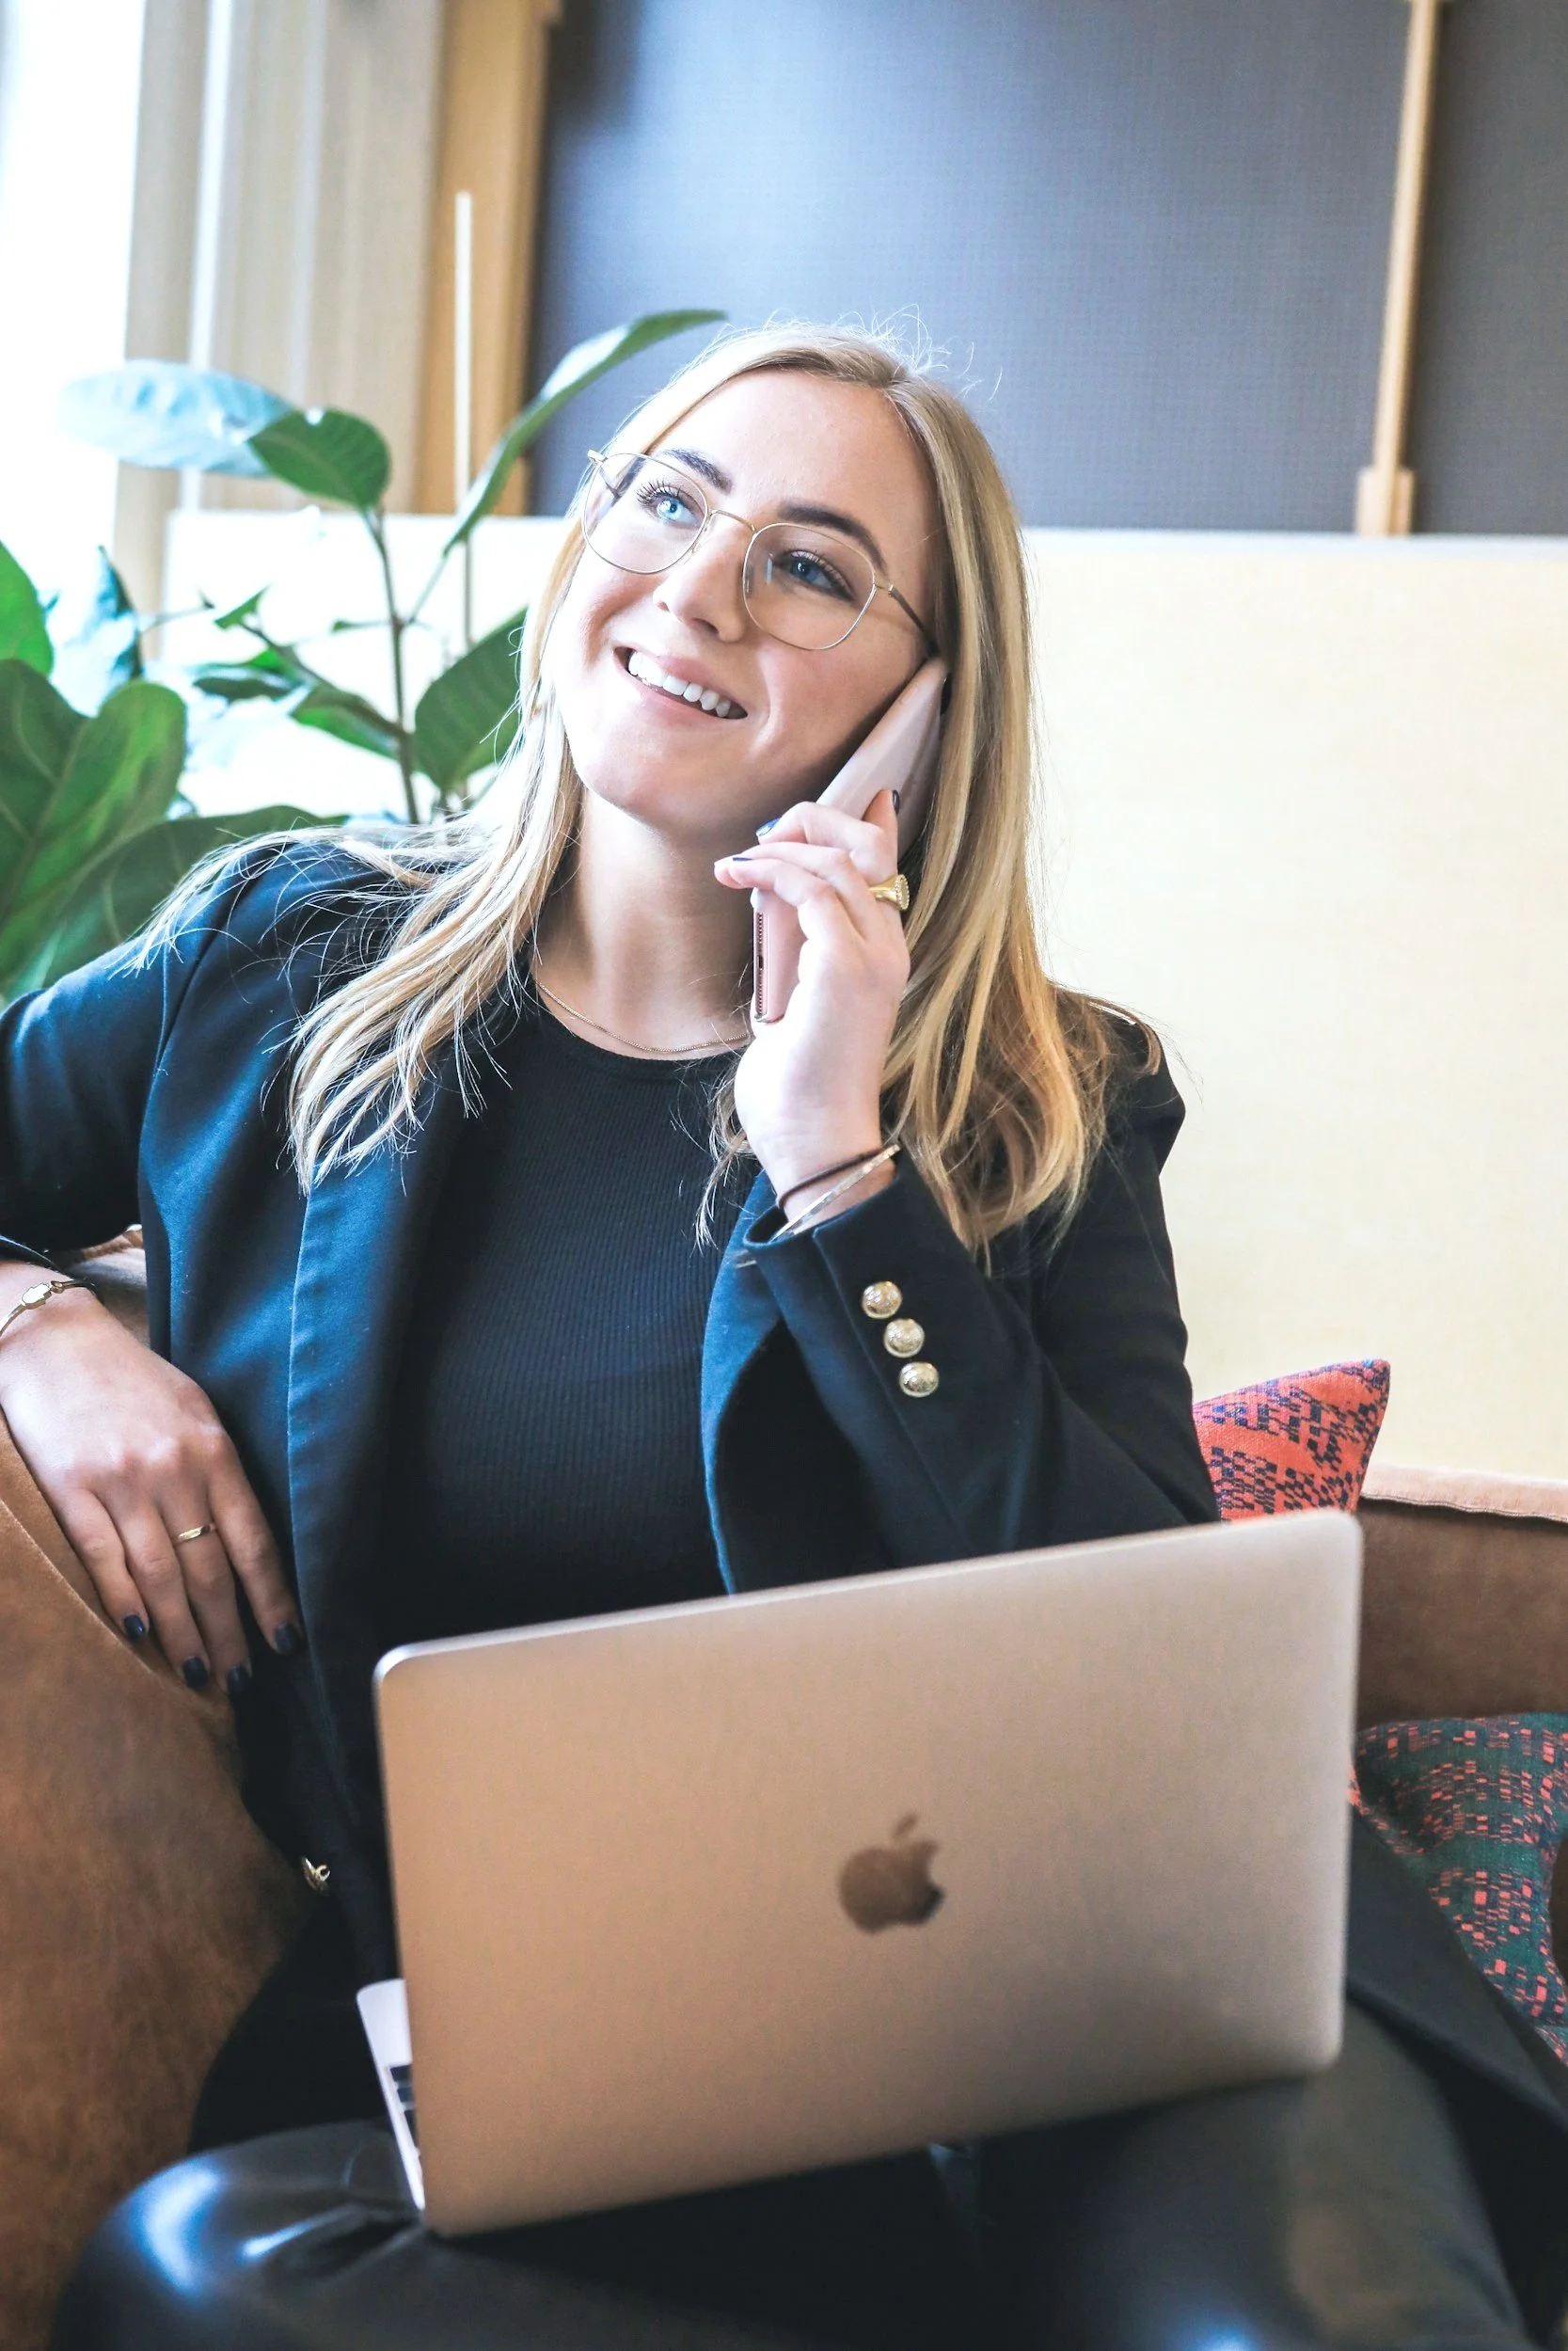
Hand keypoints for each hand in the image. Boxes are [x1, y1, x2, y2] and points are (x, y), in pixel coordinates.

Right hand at [0, 1272, 299, 1692]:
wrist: (53, 1338)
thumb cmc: (128, 1376)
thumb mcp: (192, 1408)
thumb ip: (217, 1466)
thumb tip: (243, 1537)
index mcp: (213, 1449)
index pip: (254, 1540)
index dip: (272, 1598)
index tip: (287, 1642)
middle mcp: (174, 1469)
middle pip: (211, 1569)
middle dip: (230, 1631)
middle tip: (241, 1680)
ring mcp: (121, 1481)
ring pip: (161, 1576)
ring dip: (182, 1631)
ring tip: (197, 1672)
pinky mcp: (70, 1488)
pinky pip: (104, 1558)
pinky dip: (125, 1601)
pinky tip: (141, 1635)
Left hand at [715, 787, 905, 1208]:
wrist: (814, 1138)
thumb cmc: (799, 1085)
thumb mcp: (794, 1000)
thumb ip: (794, 949)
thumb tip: (771, 901)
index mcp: (884, 955)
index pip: (884, 864)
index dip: (856, 821)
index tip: (803, 810)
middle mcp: (890, 947)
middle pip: (864, 846)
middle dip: (808, 823)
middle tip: (756, 841)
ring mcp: (874, 956)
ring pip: (837, 858)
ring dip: (779, 847)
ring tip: (737, 863)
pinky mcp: (846, 966)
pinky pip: (811, 887)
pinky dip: (771, 871)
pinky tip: (737, 876)